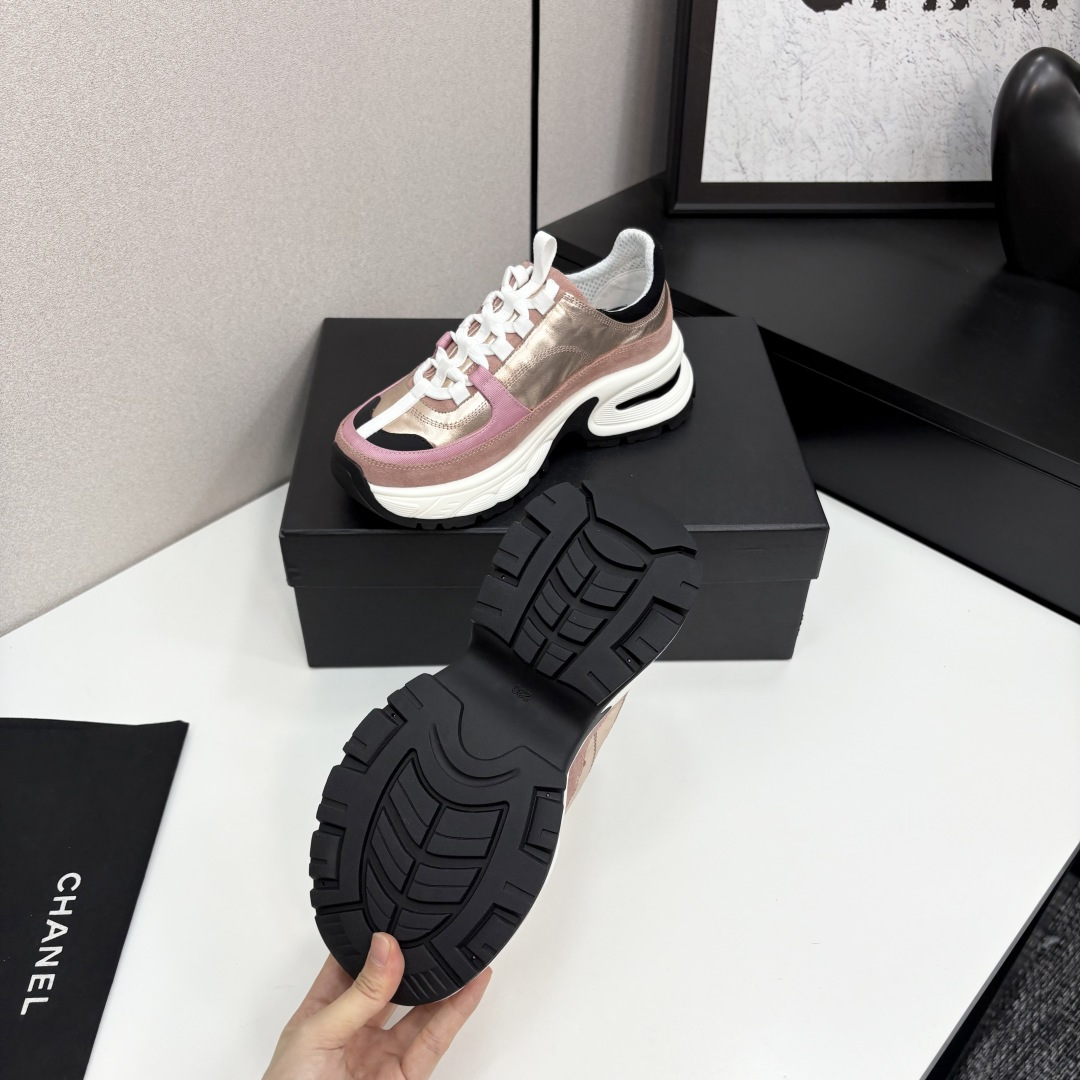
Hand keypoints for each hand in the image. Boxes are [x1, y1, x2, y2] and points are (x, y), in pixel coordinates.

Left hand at [263, 934, 490, 1079]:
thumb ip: (358, 994)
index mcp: (323, 1013)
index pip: (350, 964)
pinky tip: (471, 987)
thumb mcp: (318, 1034)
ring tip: (465, 951)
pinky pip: (435, 1041)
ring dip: (444, 982)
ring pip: (420, 1011)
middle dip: (414, 958)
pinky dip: (456, 1013)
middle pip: (391, 984)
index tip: (397, 912)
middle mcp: (355, 1030)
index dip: (373, 939)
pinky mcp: (407, 1077)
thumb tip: (385, 946)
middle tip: (437, 927)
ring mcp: (382, 1054)